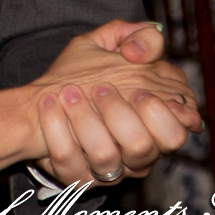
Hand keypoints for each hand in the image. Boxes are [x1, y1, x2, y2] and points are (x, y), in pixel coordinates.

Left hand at [30, 20, 200, 185]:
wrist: (36, 106)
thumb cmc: (79, 77)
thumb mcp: (102, 47)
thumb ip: (132, 36)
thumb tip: (147, 46)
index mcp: (151, 125)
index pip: (177, 128)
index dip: (164, 110)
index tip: (137, 89)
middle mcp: (135, 153)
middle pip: (148, 146)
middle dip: (124, 114)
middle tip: (100, 88)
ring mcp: (107, 168)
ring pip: (107, 156)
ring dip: (87, 120)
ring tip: (68, 93)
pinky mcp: (76, 177)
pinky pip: (69, 162)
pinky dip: (57, 130)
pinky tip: (49, 105)